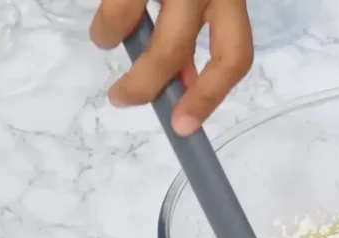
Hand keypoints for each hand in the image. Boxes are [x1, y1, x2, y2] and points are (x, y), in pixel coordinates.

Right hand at [90, 0, 253, 135]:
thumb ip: (196, 32)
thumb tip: (184, 82)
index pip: (235, 55)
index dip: (211, 95)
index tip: (184, 125)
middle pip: (176, 46)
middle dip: (147, 82)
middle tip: (124, 99)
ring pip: (129, 21)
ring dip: (111, 39)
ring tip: (105, 40)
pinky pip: (114, 5)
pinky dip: (103, 20)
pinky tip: (104, 21)